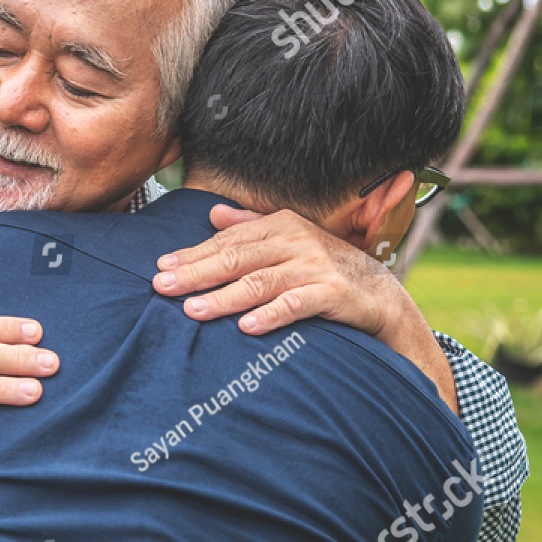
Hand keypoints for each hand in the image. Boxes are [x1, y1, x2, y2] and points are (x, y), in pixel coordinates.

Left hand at [153, 205, 402, 336]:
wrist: (379, 294)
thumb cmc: (324, 269)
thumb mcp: (289, 242)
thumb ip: (251, 229)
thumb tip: (213, 214)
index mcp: (281, 226)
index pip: (228, 242)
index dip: (194, 254)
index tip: (162, 267)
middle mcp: (296, 241)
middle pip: (238, 259)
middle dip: (197, 273)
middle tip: (163, 286)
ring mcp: (315, 266)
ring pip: (260, 282)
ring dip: (224, 297)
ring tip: (193, 311)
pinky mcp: (333, 292)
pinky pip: (297, 303)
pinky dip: (271, 314)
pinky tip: (247, 327)